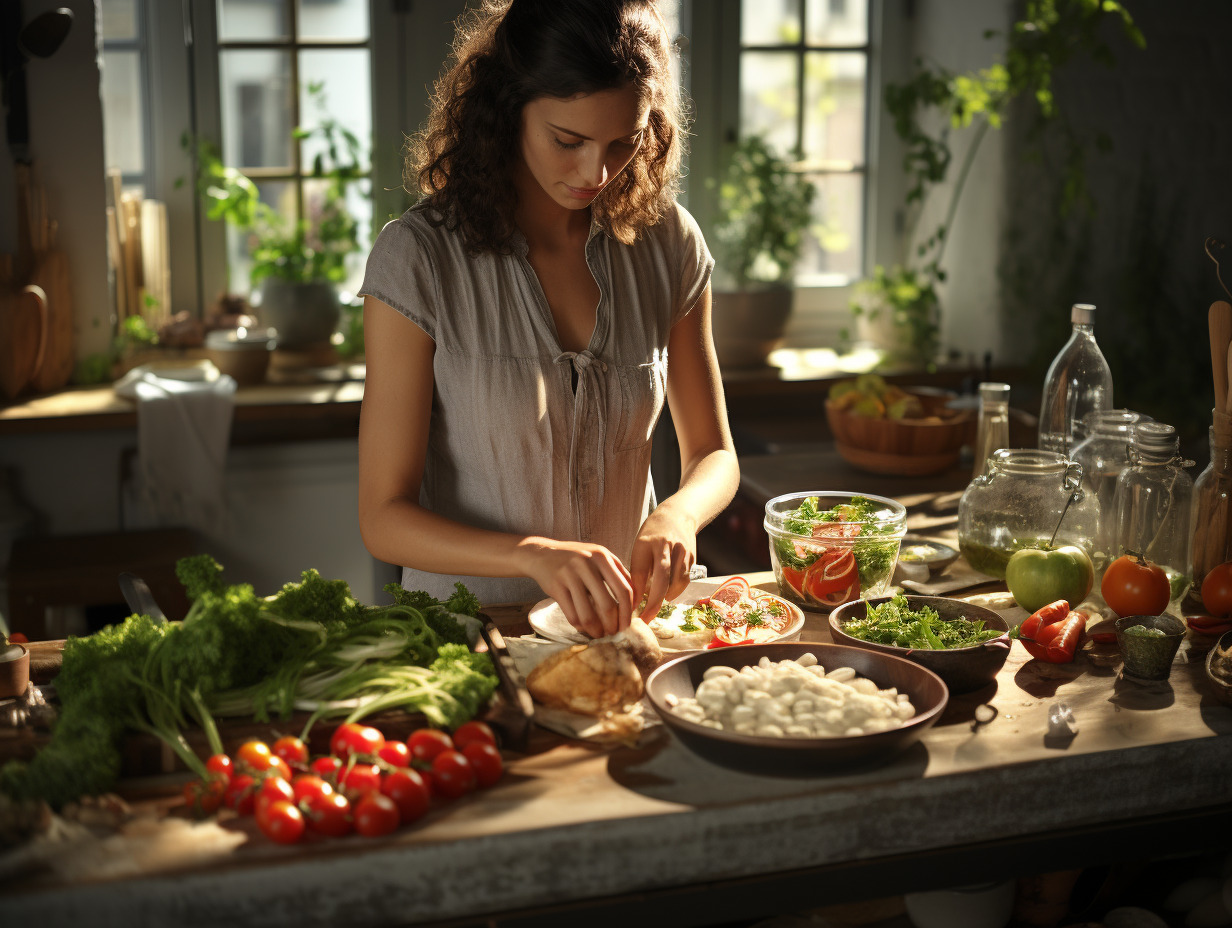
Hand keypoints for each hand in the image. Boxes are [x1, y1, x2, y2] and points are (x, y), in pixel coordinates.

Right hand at [520, 539, 633, 637]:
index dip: (628, 612)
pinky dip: (579, 626)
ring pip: (587, 614)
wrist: (542, 553)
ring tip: (599, 635)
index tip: (627, 625)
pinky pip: (571, 614)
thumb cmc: (576, 558)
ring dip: (596, 630)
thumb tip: (636, 598)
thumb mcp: (599, 556)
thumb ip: (618, 572)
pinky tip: (584, 629)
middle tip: (613, 633)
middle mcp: (587, 564)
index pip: (624, 589)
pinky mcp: (556, 586)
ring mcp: (569, 575)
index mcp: (602, 556)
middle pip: (608, 605)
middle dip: (613, 625)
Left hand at [630, 504, 696, 621]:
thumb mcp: (639, 546)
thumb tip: (632, 599)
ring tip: (654, 607)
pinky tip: (667, 595)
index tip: (629, 610)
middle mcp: (665, 546)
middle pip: (661, 580)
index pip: (639, 572)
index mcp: (646, 542)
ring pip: (675, 583)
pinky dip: (675, 591)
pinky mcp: (692, 557)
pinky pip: (683, 581)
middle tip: (645, 619)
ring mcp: (681, 551)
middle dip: (653, 603)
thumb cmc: (653, 533)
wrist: (678, 514)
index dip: (634, 593)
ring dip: (664, 598)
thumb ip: (637, 569)